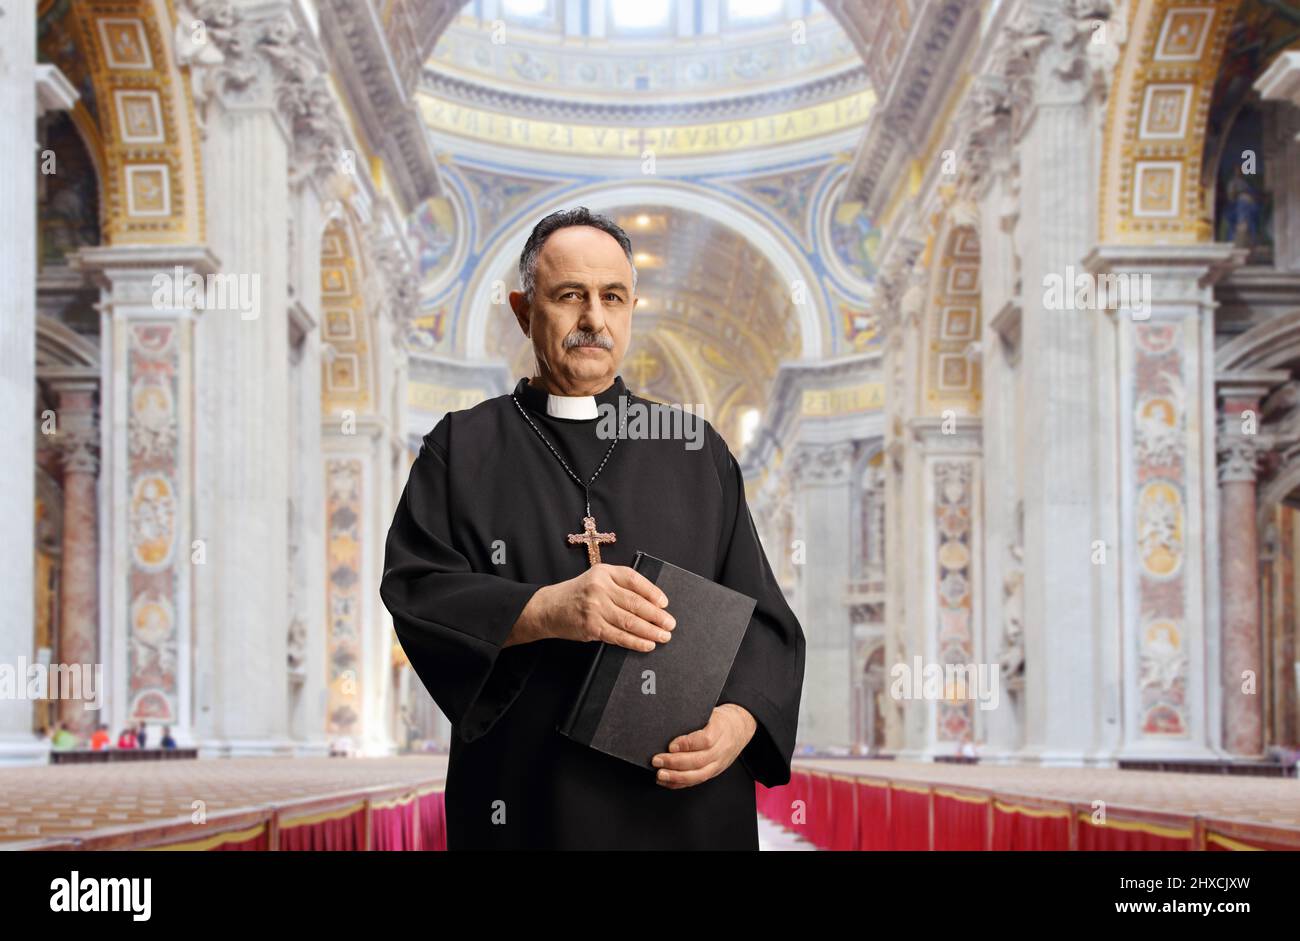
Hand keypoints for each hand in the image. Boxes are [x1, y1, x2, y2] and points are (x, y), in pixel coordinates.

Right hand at [509, 563, 675, 651]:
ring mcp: (595, 608)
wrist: (549, 608)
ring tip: (663, 636)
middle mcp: (600, 588)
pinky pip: (619, 636)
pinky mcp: (592, 626)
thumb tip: (652, 604)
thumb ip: (619, 587)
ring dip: (650, 631)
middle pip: (635, 602)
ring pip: (629, 621)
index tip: (664, 603)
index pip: (634, 580)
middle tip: (670, 623)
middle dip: (656, 615)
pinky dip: (635, 642)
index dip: (652, 591)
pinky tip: (647, 644)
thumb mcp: (597, 580)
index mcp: (604, 572)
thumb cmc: (578, 594)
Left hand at [652, 704, 755, 788]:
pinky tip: (667, 781)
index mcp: (720, 730)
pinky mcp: (714, 772)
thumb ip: (693, 718)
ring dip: (677, 777)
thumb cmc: (720, 719)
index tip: (670, 745)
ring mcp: (718, 763)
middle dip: (675, 763)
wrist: (740, 728)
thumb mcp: (710, 711)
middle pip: (699, 760)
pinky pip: (697, 781)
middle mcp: (721, 749)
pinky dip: (680, 783)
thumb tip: (669, 723)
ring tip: (660, 775)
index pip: (705, 740)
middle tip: (657, 760)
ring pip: (699, 775)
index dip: (687, 744)